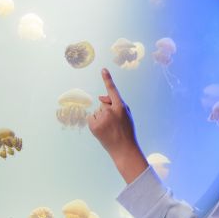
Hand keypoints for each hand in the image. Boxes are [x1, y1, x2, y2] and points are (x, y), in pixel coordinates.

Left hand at [88, 68, 147, 182]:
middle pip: (103, 103)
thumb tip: (99, 97)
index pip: (113, 90)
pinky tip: (102, 130)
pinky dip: (95, 122)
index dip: (108, 79)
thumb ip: (115, 102)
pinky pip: (92, 117)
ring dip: (101, 117)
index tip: (103, 69)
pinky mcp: (93, 126)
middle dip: (107, 110)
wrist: (123, 148)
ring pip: (97, 111)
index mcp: (121, 107)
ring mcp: (101, 118)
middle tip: (114, 123)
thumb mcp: (126, 114)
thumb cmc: (126, 129)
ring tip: (109, 128)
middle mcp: (110, 111)